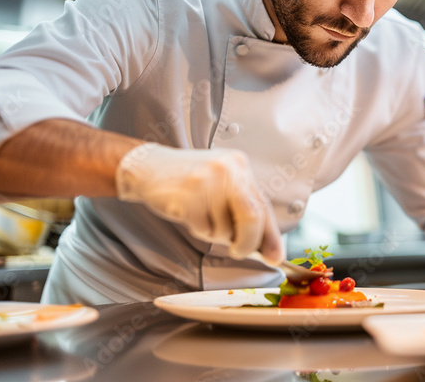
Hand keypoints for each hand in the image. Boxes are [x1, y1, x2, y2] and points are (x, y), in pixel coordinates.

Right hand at [115, 143, 282, 261]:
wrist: (148, 167)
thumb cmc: (189, 182)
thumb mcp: (221, 185)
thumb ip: (244, 211)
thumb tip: (268, 249)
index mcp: (240, 166)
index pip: (264, 206)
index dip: (272, 236)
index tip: (275, 258)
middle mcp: (228, 170)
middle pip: (253, 218)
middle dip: (248, 243)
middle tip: (238, 251)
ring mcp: (208, 182)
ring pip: (225, 229)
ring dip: (214, 233)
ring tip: (200, 214)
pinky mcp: (189, 197)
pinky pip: (203, 230)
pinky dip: (199, 230)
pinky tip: (188, 212)